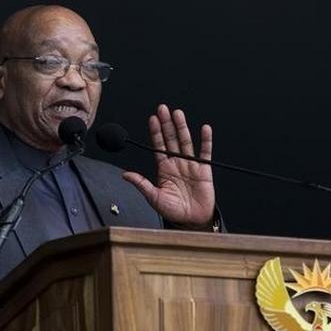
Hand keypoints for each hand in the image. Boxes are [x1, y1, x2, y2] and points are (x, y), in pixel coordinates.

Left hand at [122, 104, 215, 227]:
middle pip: (171, 139)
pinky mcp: (204, 169)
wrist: (192, 221)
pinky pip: (205, 152)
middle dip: (166, 124)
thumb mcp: (154, 198)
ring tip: (177, 113)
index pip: (158, 146)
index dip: (156, 132)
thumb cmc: (172, 211)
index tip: (152, 119)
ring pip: (185, 141)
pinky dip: (206, 140)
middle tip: (163, 108)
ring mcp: (190, 164)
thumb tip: (125, 175)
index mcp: (164, 168)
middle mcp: (177, 163)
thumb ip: (141, 184)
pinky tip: (204, 129)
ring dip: (182, 127)